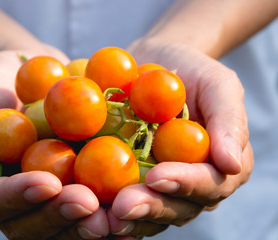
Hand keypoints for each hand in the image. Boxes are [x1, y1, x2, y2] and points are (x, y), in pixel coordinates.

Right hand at [0, 49, 108, 238]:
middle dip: (59, 215)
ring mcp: (50, 196)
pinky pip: (93, 205)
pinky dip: (111, 211)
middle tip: (87, 204)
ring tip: (113, 216)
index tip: (46, 182)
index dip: (17, 196)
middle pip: (32, 223)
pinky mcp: (78, 185)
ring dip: (88, 223)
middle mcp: (18, 201)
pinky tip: (133, 208)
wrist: (27, 72)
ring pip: (65, 223)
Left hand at [106, 41, 252, 237]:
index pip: (209, 183)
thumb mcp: (217, 86)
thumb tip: (232, 164)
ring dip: (126, 219)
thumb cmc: (191, 73)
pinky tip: (88, 209)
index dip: (185, 184)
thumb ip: (228, 121)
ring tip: (102, 217)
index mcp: (220, 167)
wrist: (156, 64)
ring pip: (149, 213)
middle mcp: (192, 185)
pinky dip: (106, 209)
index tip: (156, 176)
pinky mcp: (133, 182)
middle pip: (177, 207)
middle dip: (150, 207)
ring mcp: (161, 187)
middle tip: (122, 206)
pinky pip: (122, 201)